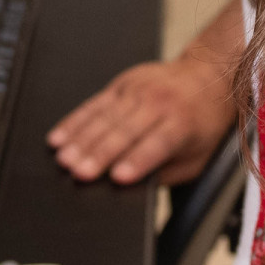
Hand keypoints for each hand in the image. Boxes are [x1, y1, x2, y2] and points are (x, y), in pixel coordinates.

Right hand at [46, 57, 234, 183]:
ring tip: (63, 158)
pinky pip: (93, 104)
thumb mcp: (198, 155)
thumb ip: (166, 172)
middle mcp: (158, 103)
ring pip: (104, 118)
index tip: (118, 178)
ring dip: (80, 140)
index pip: (157, 144)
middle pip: (124, 131)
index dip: (137, 161)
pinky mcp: (122, 83)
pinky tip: (59, 136)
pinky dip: (74, 121)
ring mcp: (137, 90)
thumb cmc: (202, 122)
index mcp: (181, 124)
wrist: (206, 75)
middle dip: (99, 154)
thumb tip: (134, 189)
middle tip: (79, 172)